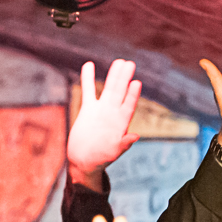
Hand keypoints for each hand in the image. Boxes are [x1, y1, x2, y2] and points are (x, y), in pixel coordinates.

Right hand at [65, 59, 141, 184]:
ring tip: (119, 61)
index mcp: (121, 123)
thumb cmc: (101, 159)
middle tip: (130, 64)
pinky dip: (88, 78)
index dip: (132, 95)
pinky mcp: (88, 109)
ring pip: (108, 88)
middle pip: (120, 92)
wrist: (84, 161)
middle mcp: (113, 113)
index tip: (136, 83)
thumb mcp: (114, 153)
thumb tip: (135, 136)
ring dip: (113, 75)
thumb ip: (124, 144)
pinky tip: (89, 64)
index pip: (129, 105)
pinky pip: (88, 91)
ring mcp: (101, 109)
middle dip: (124, 78)